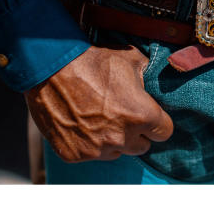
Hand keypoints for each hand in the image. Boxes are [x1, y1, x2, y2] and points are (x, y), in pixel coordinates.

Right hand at [23, 45, 173, 161]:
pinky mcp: (74, 154)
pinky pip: (89, 154)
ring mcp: (97, 149)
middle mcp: (122, 137)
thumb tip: (159, 83)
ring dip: (112, 141)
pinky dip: (87, 143)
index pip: (164, 132)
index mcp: (143, 116)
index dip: (158, 123)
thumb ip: (150, 78)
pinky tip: (79, 124)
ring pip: (116, 153)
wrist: (49, 67)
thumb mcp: (132, 60)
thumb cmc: (92, 60)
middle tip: (122, 116)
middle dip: (136, 133)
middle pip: (142, 146)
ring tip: (99, 118)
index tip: (148, 115)